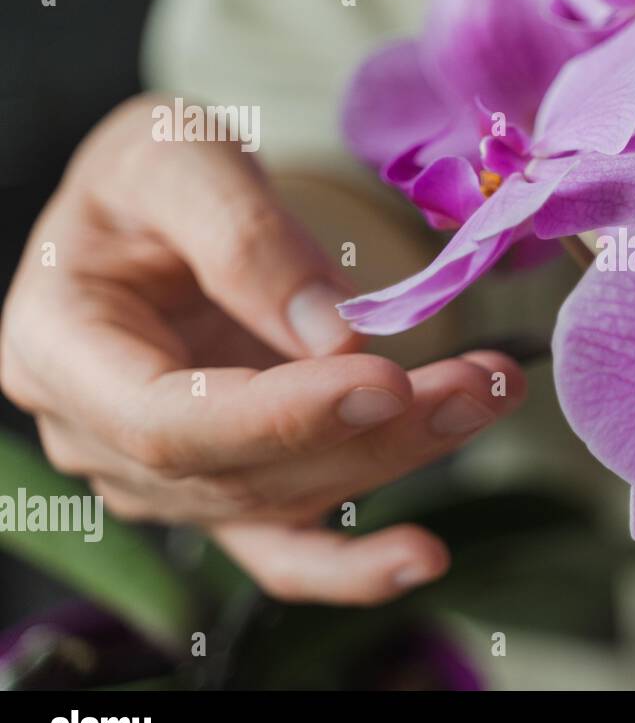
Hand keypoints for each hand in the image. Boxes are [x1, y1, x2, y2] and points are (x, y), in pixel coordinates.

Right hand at [0, 96, 524, 604]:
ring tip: (489, 398)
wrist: (154, 205)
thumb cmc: (150, 170)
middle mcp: (97, 437)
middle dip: (373, 434)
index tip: (387, 380)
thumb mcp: (180, 159)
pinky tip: (422, 557)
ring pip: (284, 502)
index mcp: (58, 350)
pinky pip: (283, 548)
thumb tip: (335, 338)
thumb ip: (245, 240)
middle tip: (477, 383)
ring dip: (397, 460)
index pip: (169, 419)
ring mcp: (164, 476)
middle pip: (245, 472)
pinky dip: (354, 563)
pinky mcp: (226, 487)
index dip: (282, 415)